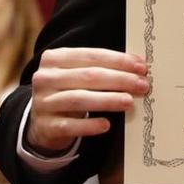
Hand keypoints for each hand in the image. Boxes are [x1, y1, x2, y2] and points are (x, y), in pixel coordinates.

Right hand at [25, 47, 147, 153]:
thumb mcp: (76, 75)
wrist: (42, 122)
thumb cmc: (68, 92)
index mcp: (54, 58)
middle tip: (142, 85)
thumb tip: (138, 67)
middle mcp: (45, 78)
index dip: (118, 60)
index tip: (141, 67)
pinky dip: (89, 125)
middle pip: (88, 76)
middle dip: (119, 79)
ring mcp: (43, 102)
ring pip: (79, 99)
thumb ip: (100, 68)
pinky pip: (69, 125)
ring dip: (107, 100)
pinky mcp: (45, 126)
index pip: (91, 56)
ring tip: (129, 102)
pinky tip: (106, 125)